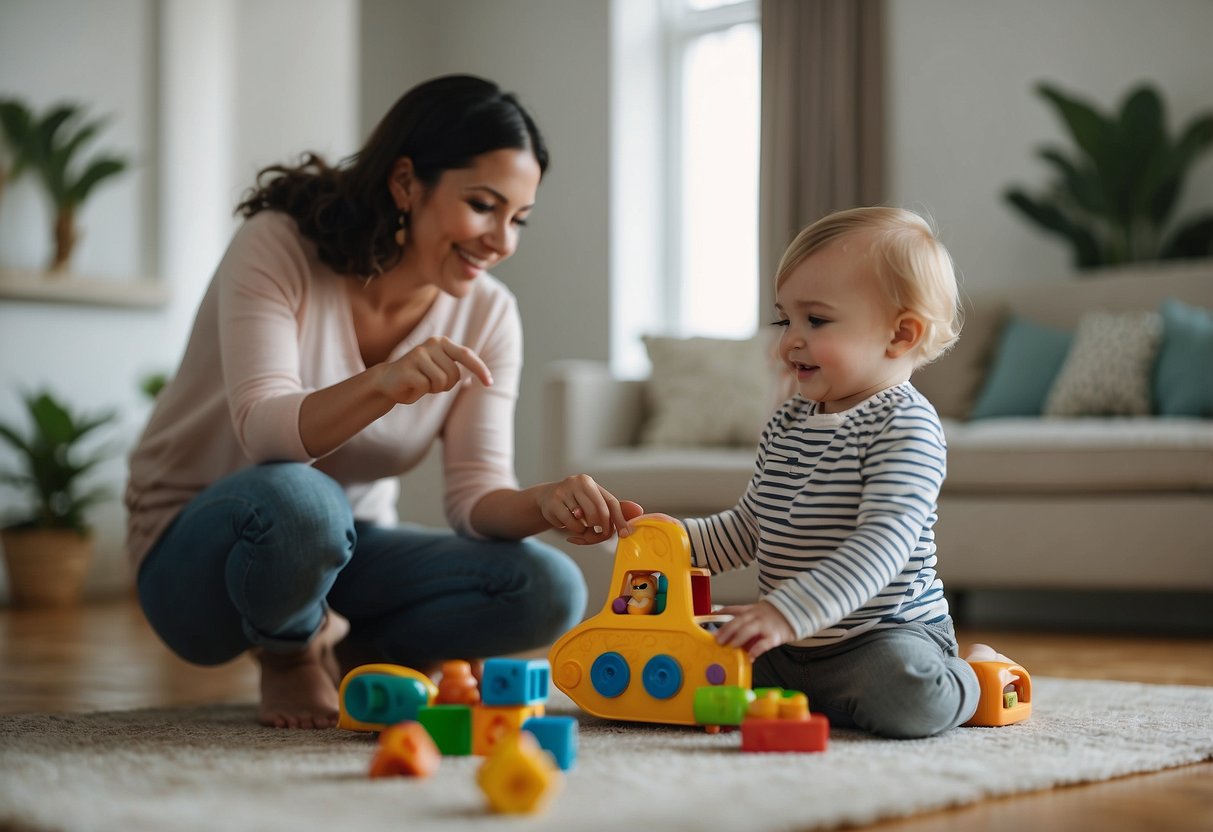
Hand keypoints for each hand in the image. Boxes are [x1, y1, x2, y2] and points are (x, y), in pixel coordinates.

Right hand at [375, 337, 492, 404]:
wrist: (388, 382)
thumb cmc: (419, 377)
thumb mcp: (440, 369)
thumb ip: (457, 367)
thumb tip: (486, 376)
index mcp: (442, 343)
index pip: (466, 355)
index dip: (480, 369)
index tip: (490, 383)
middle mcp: (432, 344)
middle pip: (454, 375)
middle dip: (446, 386)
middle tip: (431, 383)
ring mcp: (419, 354)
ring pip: (442, 381)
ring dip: (433, 389)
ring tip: (421, 383)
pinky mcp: (408, 366)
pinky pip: (426, 386)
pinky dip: (420, 392)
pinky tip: (411, 385)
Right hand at [537, 475, 642, 543]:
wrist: (545, 499)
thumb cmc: (575, 503)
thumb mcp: (593, 502)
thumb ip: (614, 509)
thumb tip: (639, 511)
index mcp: (590, 484)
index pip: (610, 503)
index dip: (620, 520)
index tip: (625, 534)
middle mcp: (577, 483)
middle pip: (599, 514)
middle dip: (599, 530)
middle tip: (594, 535)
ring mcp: (564, 492)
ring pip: (584, 522)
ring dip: (583, 531)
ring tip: (577, 525)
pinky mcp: (553, 503)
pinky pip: (569, 525)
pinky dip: (571, 530)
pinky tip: (564, 523)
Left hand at [713, 601, 795, 659]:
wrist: (796, 613)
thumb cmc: (775, 616)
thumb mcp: (759, 613)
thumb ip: (746, 623)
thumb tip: (731, 637)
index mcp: (750, 610)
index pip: (732, 609)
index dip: (720, 613)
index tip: (709, 617)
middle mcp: (756, 616)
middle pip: (738, 621)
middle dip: (726, 630)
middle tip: (717, 640)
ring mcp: (765, 625)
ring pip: (748, 630)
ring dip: (738, 638)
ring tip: (730, 646)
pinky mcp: (774, 636)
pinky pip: (763, 643)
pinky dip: (755, 650)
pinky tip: (749, 657)